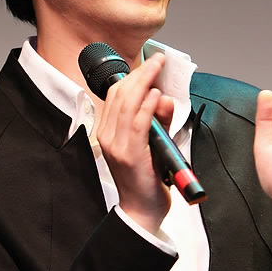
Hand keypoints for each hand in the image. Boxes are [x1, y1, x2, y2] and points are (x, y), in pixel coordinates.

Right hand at [96, 54, 173, 233]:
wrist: (142, 210)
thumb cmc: (147, 178)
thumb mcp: (153, 142)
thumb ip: (158, 120)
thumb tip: (164, 98)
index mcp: (108, 131)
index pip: (115, 95)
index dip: (132, 76)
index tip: (149, 63)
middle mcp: (107, 136)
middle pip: (120, 95)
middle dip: (140, 73)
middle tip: (157, 60)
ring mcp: (116, 145)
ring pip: (128, 105)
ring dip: (145, 83)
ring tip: (158, 68)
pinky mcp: (129, 155)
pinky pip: (138, 124)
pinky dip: (147, 107)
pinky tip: (156, 95)